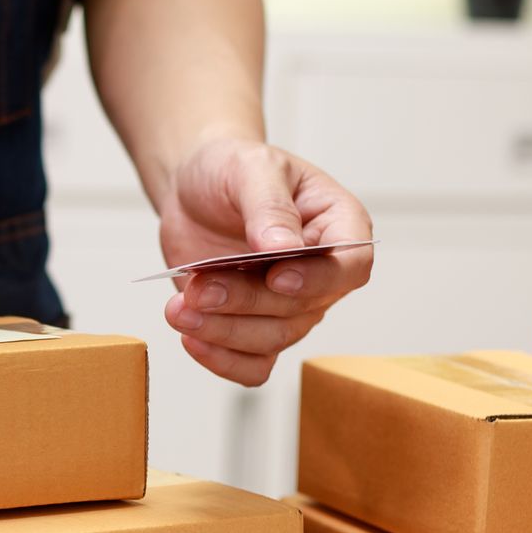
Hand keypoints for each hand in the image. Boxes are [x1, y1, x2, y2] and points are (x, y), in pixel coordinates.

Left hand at [158, 137, 372, 384]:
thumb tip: (284, 248)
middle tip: (200, 287)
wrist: (193, 189)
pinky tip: (191, 338)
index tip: (276, 277)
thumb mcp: (250, 168)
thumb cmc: (231, 168)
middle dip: (246, 303)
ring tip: (180, 310)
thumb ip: (268, 206)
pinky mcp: (253, 325)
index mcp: (339, 226)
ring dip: (224, 331)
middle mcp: (321, 273)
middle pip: (301, 309)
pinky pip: (253, 364)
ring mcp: (289, 305)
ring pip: (272, 339)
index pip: (351, 266)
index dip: (318, 280)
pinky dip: (223, 360)